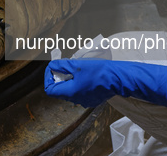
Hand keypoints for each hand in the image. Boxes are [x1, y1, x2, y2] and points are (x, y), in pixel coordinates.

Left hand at [44, 59, 166, 107]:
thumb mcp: (76, 65)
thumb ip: (61, 66)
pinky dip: (78, 83)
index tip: (52, 68)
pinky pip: (80, 92)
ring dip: (69, 80)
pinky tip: (84, 74)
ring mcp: (85, 101)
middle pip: (60, 90)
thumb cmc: (98, 71)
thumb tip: (52, 66)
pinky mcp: (93, 99)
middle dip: (59, 77)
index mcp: (70, 93)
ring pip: (70, 91)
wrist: (118, 78)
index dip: (48, 78)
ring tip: (74, 69)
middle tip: (63, 66)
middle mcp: (76, 100)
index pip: (50, 90)